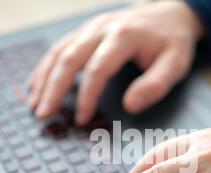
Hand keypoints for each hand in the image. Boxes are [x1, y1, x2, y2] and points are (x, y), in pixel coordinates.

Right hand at [27, 0, 203, 123]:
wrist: (171, 15)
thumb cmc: (173, 43)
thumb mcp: (175, 64)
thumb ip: (155, 85)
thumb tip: (129, 106)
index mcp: (124, 36)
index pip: (97, 69)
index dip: (86, 96)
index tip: (80, 120)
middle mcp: (101, 28)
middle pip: (69, 58)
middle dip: (53, 89)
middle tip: (43, 115)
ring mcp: (91, 27)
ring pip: (59, 51)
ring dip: (44, 79)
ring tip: (35, 104)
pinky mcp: (86, 31)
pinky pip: (60, 47)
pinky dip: (46, 67)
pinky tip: (38, 84)